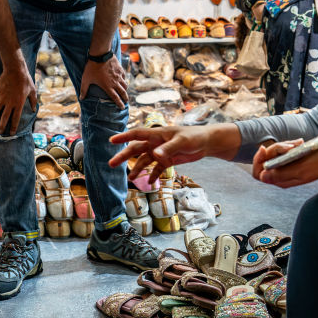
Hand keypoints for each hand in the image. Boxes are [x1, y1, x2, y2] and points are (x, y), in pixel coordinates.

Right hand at [0, 64, 36, 134]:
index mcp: (19, 104)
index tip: (11, 133)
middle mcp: (9, 103)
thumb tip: (33, 110)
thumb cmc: (25, 80)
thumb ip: (33, 101)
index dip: (13, 127)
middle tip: (0, 133)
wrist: (15, 70)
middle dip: (2, 126)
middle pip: (4, 118)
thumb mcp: (32, 91)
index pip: (15, 119)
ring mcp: (2, 98)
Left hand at [80, 56, 127, 107]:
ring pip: (125, 85)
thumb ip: (84, 89)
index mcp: (107, 86)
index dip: (119, 103)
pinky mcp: (120, 69)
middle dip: (125, 98)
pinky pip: (124, 77)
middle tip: (126, 101)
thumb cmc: (92, 68)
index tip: (122, 107)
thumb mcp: (86, 79)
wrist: (100, 55)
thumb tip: (81, 98)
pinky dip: (124, 80)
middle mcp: (115, 82)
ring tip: (125, 92)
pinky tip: (123, 81)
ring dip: (125, 90)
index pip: (115, 98)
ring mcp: (119, 76)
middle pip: (123, 93)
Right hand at [109, 124, 238, 184]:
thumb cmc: (194, 137)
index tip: (111, 140)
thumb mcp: (182, 142)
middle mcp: (156, 143)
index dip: (123, 136)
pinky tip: (150, 183)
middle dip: (124, 156)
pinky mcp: (167, 161)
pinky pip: (157, 169)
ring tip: (131, 179)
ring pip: (144, 161)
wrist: (206, 142)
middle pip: (136, 149)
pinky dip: (153, 176)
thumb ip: (168, 148)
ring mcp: (160, 152)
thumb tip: (156, 155)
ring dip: (137, 169)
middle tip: (111, 164)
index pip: (137, 134)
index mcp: (157, 134)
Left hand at [252, 139, 317, 187]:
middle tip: (290, 145)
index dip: (258, 161)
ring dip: (284, 145)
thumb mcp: (299, 170)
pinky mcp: (291, 160)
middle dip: (274, 149)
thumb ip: (280, 174)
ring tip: (298, 143)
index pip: (259, 173)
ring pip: (274, 153)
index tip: (264, 148)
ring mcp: (286, 167)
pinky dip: (289, 145)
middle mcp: (281, 175)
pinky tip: (300, 142)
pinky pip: (283, 150)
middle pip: (265, 160)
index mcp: (281, 181)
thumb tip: (262, 176)